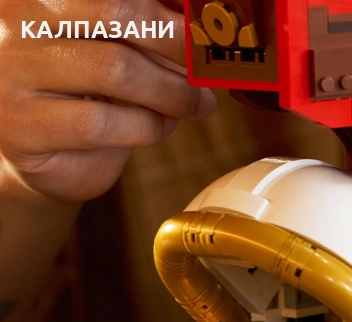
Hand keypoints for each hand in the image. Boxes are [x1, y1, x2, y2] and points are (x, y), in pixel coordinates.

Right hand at [0, 0, 215, 202]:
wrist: (38, 150)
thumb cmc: (85, 91)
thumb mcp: (116, 47)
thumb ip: (148, 30)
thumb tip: (201, 25)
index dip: (165, 8)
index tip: (202, 24)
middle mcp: (16, 19)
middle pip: (117, 13)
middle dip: (176, 43)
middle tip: (206, 67)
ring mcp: (12, 71)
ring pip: (114, 69)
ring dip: (171, 92)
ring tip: (193, 104)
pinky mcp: (21, 126)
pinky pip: (101, 124)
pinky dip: (146, 127)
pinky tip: (160, 126)